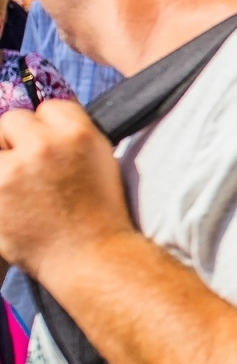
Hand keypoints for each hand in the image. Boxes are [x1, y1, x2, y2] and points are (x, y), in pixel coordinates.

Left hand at [0, 100, 135, 281]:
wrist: (90, 257)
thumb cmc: (97, 213)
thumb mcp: (100, 160)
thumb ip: (70, 135)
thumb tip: (39, 119)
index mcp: (79, 133)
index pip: (49, 107)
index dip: (47, 130)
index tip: (50, 153)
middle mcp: (46, 145)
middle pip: (13, 120)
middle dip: (18, 142)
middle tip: (31, 173)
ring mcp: (15, 167)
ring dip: (3, 160)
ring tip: (19, 188)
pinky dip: (0, 181)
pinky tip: (11, 200)